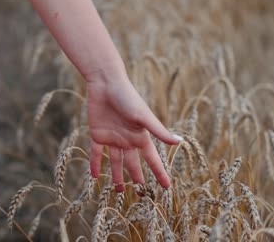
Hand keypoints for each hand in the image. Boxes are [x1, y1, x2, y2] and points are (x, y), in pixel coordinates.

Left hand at [86, 73, 181, 191]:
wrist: (106, 83)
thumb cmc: (128, 97)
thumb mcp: (144, 117)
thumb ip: (159, 131)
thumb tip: (179, 142)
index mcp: (140, 137)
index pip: (152, 159)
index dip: (159, 172)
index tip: (167, 187)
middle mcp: (127, 140)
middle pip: (133, 163)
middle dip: (137, 177)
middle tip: (140, 191)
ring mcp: (112, 138)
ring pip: (115, 162)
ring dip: (116, 176)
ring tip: (118, 190)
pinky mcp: (97, 134)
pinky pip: (96, 153)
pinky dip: (95, 164)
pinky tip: (94, 176)